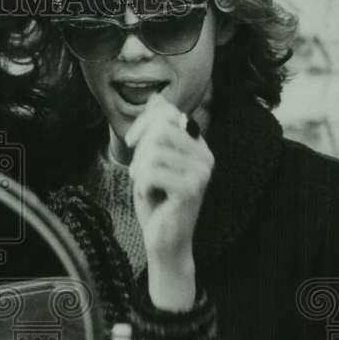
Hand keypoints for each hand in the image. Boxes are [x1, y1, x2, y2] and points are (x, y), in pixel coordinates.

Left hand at [124, 93, 213, 308]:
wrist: (165, 241)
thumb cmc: (157, 202)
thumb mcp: (152, 161)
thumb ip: (156, 131)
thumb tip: (156, 98)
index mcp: (198, 145)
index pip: (168, 113)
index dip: (144, 122)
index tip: (133, 142)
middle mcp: (205, 155)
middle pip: (160, 128)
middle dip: (140, 149)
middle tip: (139, 172)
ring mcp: (201, 172)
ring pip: (153, 150)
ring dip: (139, 169)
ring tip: (146, 186)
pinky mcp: (191, 189)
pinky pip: (152, 171)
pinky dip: (141, 184)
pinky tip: (150, 195)